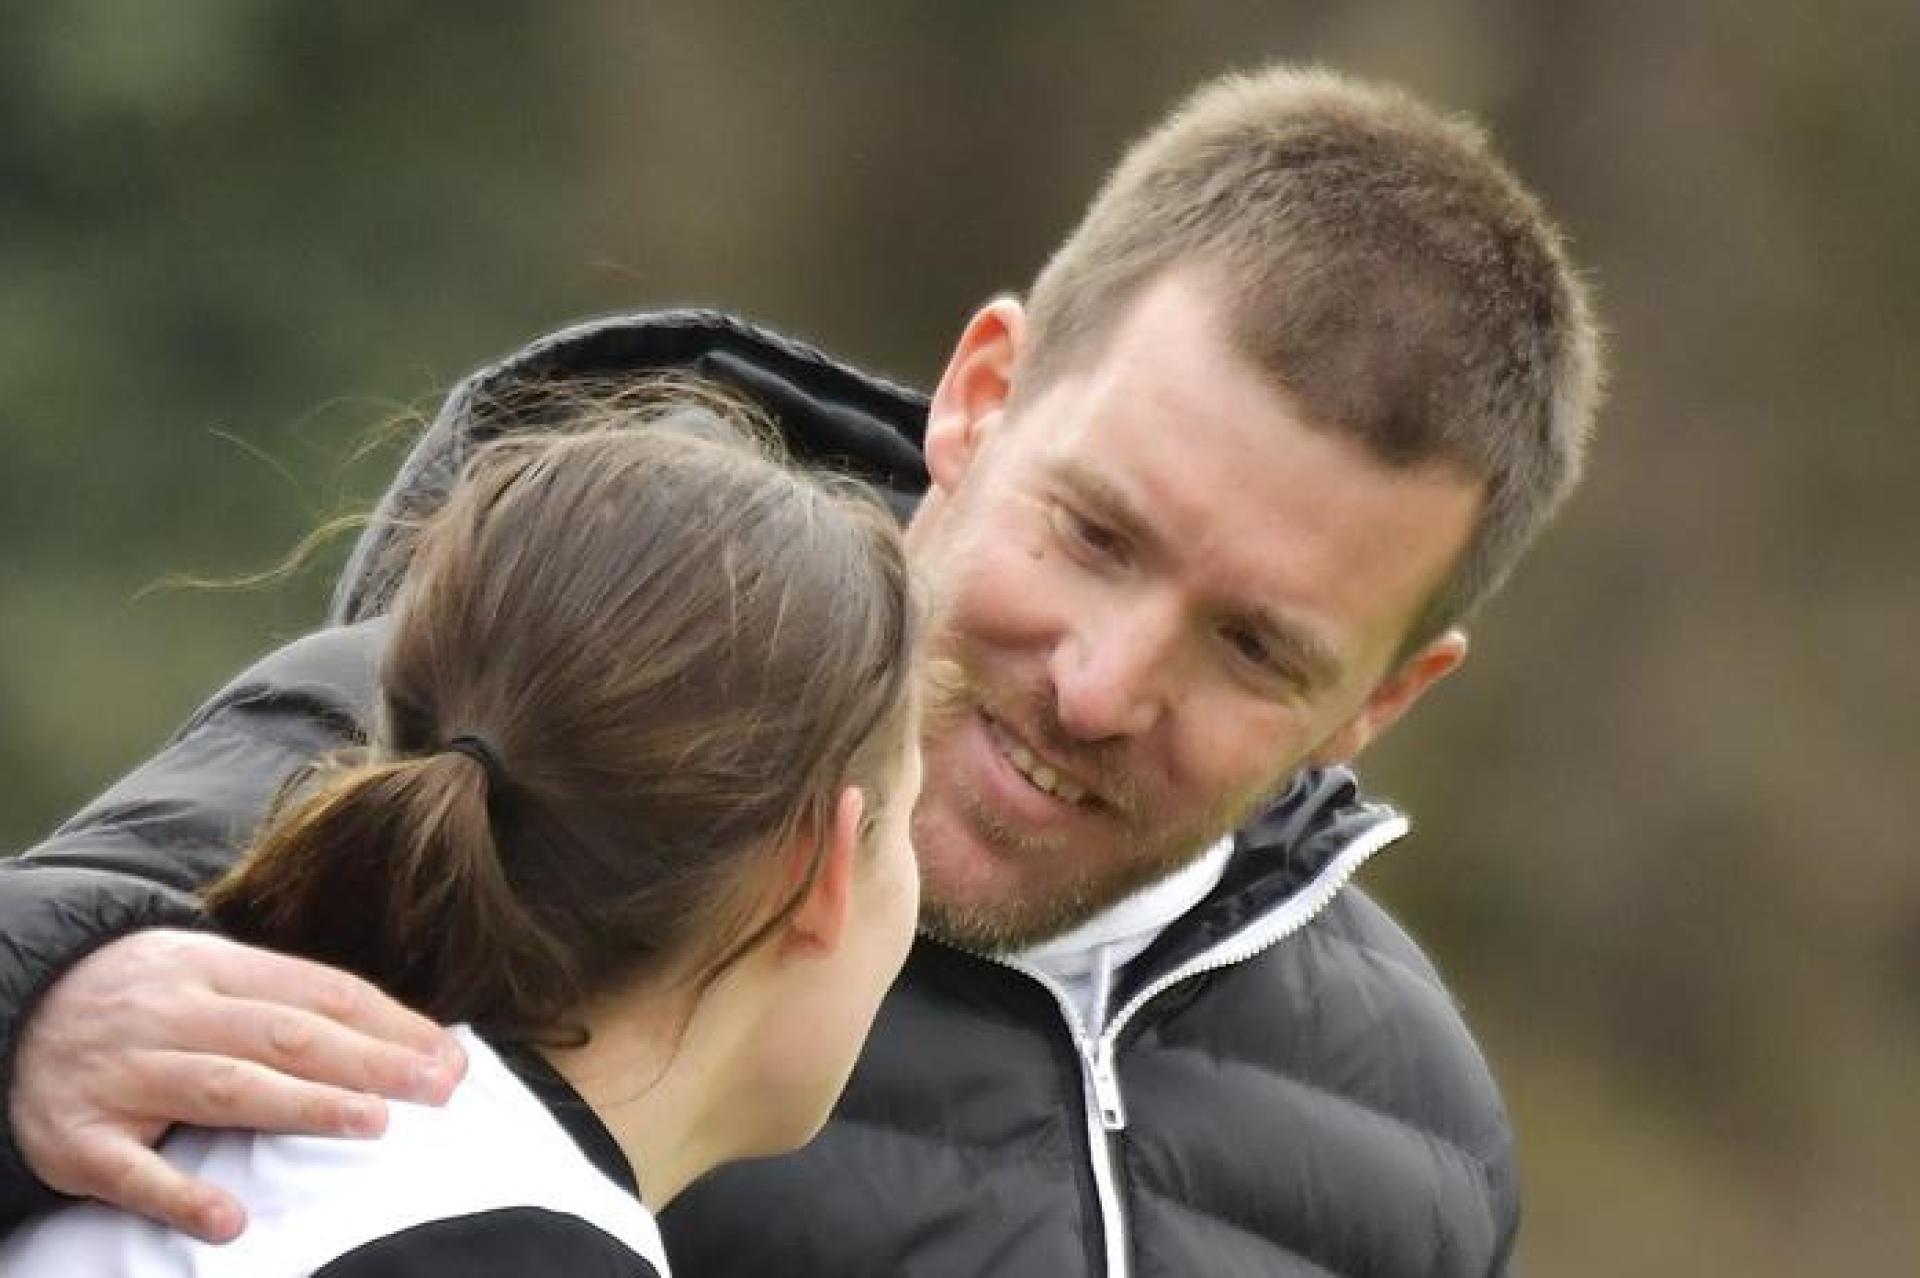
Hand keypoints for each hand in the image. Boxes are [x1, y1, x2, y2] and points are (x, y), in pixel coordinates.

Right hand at [10, 929, 463, 1241]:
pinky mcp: (77, 1138)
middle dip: (369, 1061)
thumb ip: (291, 1001)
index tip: (448, 1058)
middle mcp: (173, 1014)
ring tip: (372, 1124)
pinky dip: (181, 1196)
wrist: (11, 1004)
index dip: (388, 1025)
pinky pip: (131, 1171)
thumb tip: (403, 1039)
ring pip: (223, 1086)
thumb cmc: (145, 998)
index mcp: (214, 967)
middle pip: (286, 1035)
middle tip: (438, 1088)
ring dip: (301, 1107)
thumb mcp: (210, 973)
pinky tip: (231, 1221)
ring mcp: (123, 1074)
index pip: (318, 992)